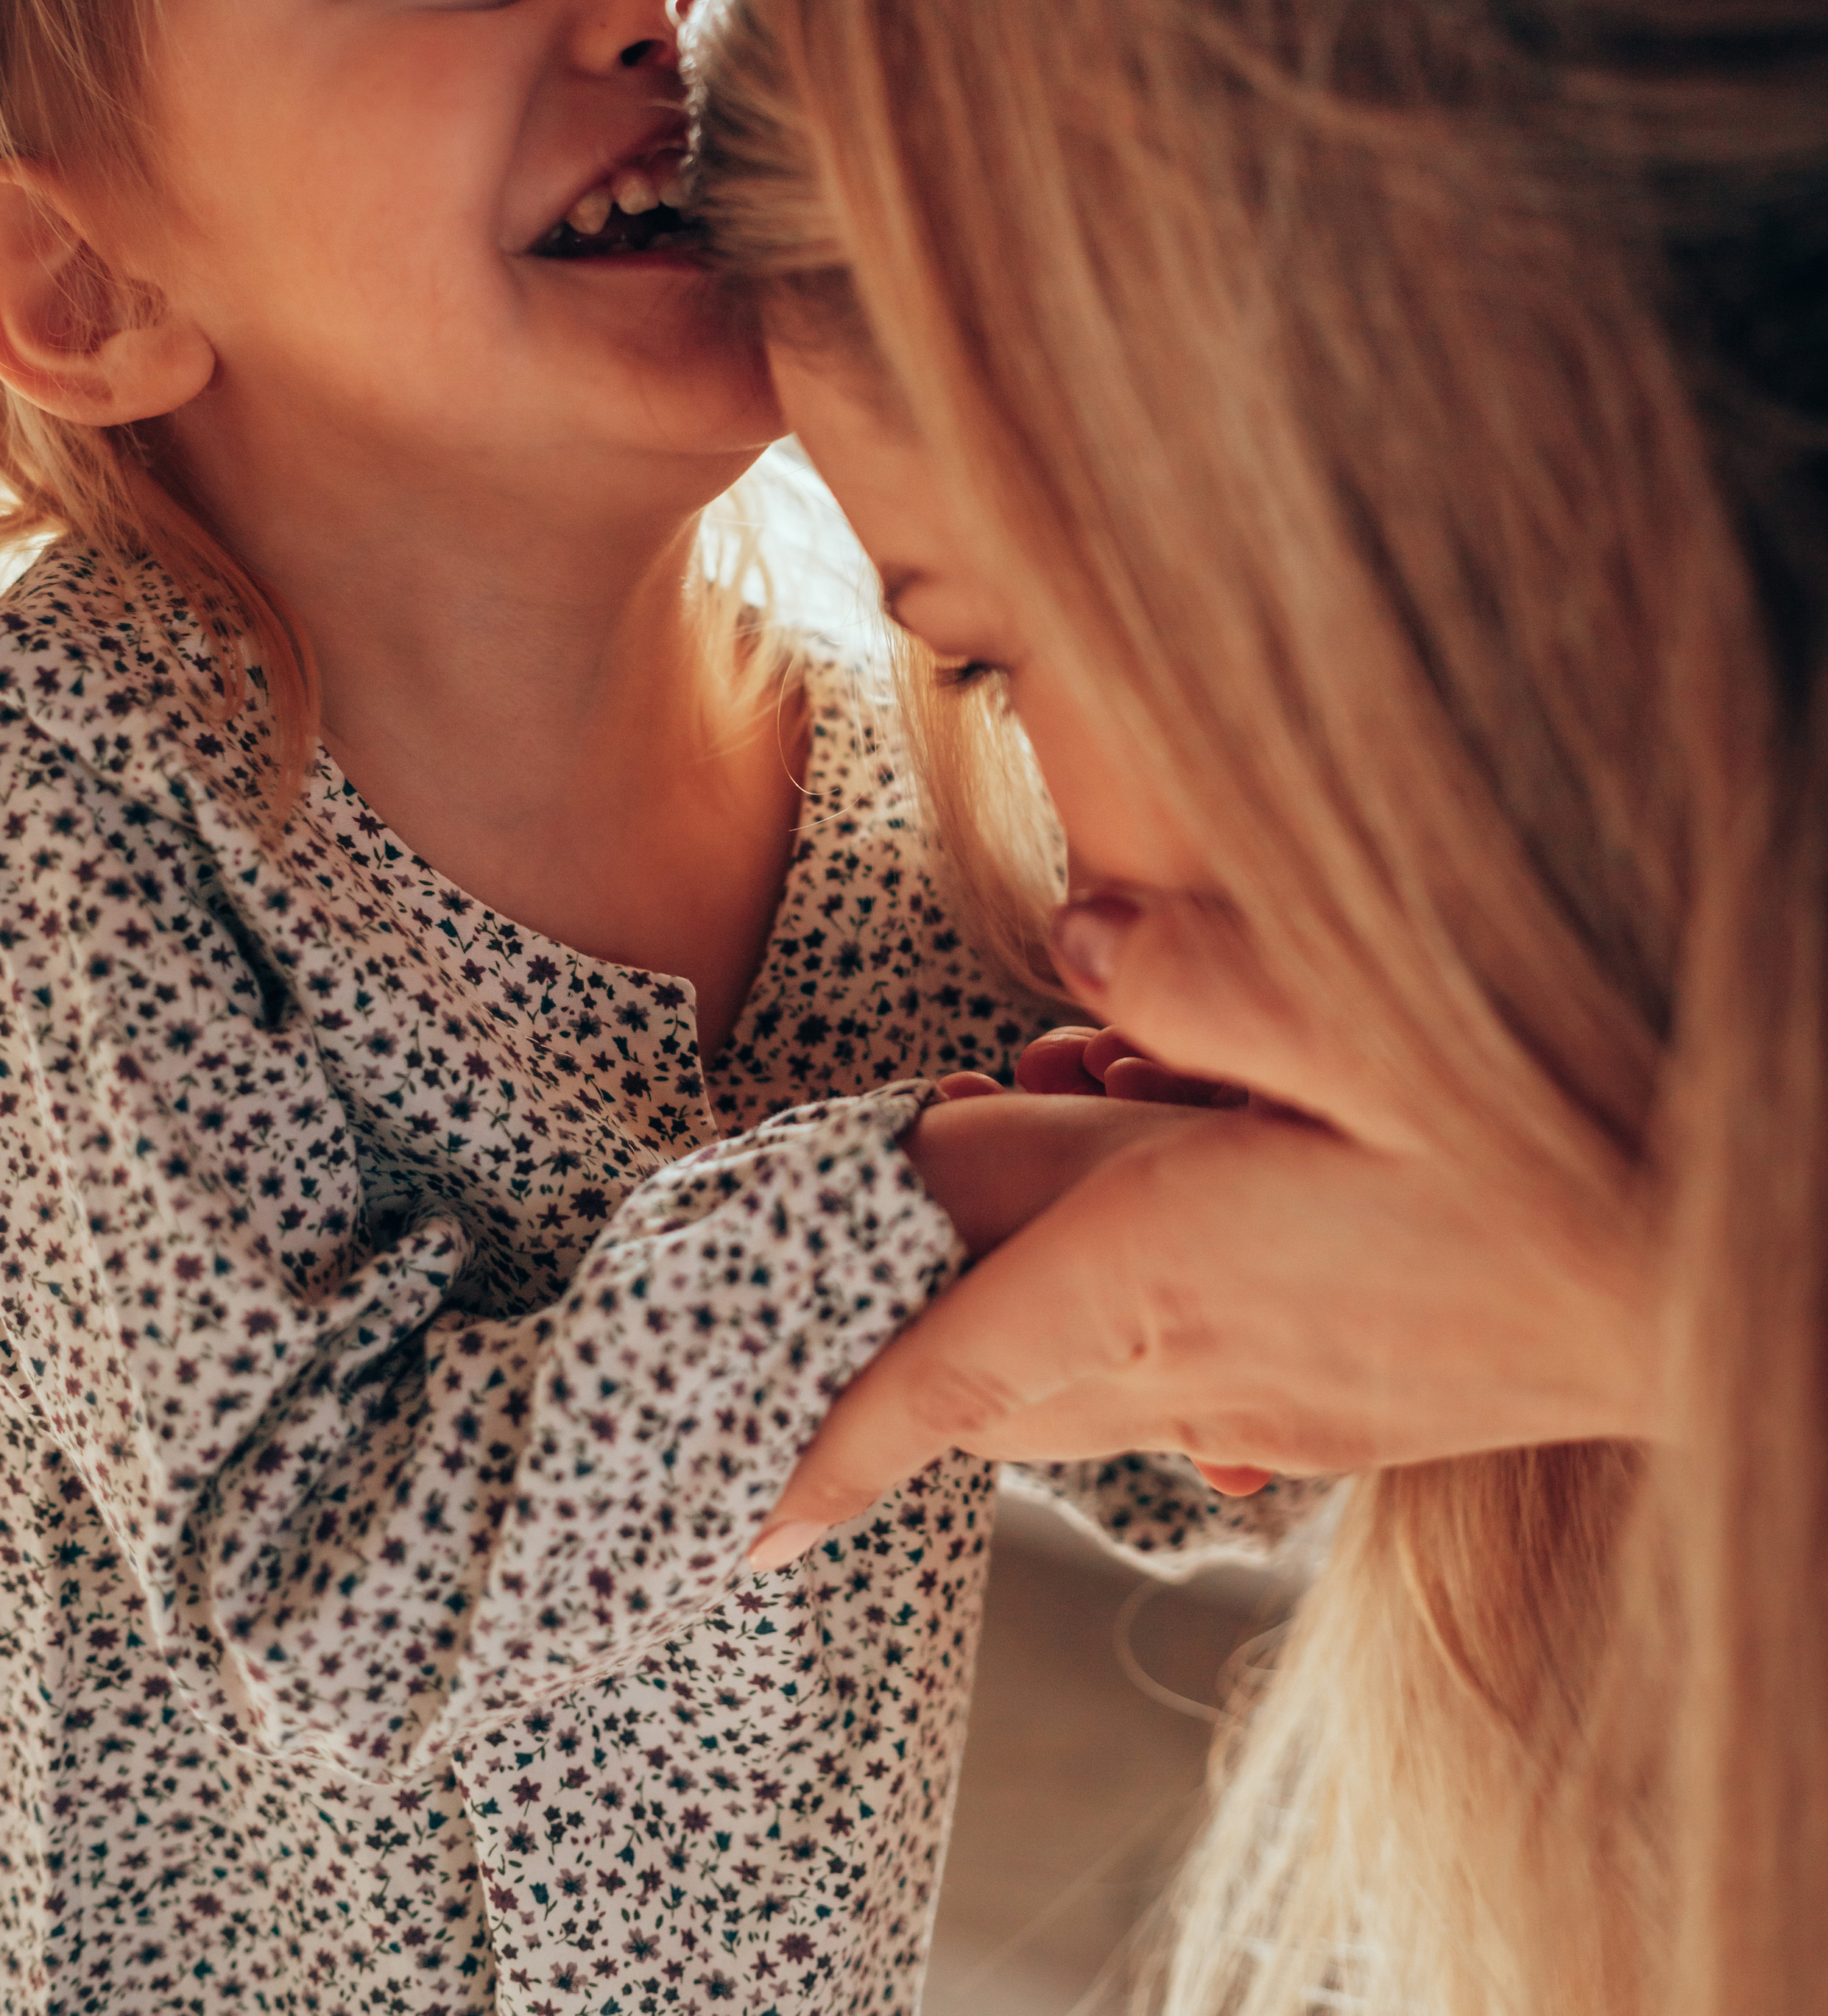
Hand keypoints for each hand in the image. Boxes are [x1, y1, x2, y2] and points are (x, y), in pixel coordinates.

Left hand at [748, 891, 1659, 1571]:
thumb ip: (1201, 975)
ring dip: (1014, 1313)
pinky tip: (1188, 1211)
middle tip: (905, 1187)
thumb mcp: (1369, 1024)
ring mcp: (1266, 1409)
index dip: (828, 1443)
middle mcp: (1189, 1366)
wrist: (1708, 1291)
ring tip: (1056, 1159)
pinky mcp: (1335, 1420)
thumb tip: (1084, 935)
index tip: (742, 1515)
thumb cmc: (1546, 1156)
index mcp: (1158, 1272)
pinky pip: (1171, 1390)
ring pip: (1071, 1393)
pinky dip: (1123, 1322)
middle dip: (907, 1321)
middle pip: (984, 1380)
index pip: (941, 1374)